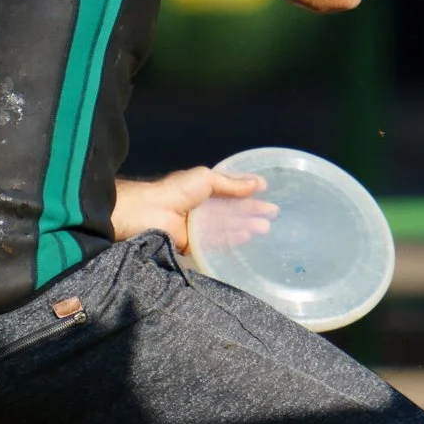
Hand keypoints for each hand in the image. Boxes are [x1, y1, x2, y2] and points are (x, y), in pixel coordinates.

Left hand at [113, 167, 274, 254]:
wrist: (151, 213)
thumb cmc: (178, 192)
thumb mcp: (206, 179)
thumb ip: (231, 184)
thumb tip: (260, 183)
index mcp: (204, 189)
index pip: (232, 191)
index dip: (250, 194)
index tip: (269, 196)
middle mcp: (204, 207)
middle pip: (233, 211)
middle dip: (252, 213)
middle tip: (272, 217)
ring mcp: (200, 227)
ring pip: (228, 227)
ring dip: (247, 227)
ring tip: (265, 228)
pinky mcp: (196, 244)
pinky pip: (217, 243)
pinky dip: (233, 240)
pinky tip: (247, 238)